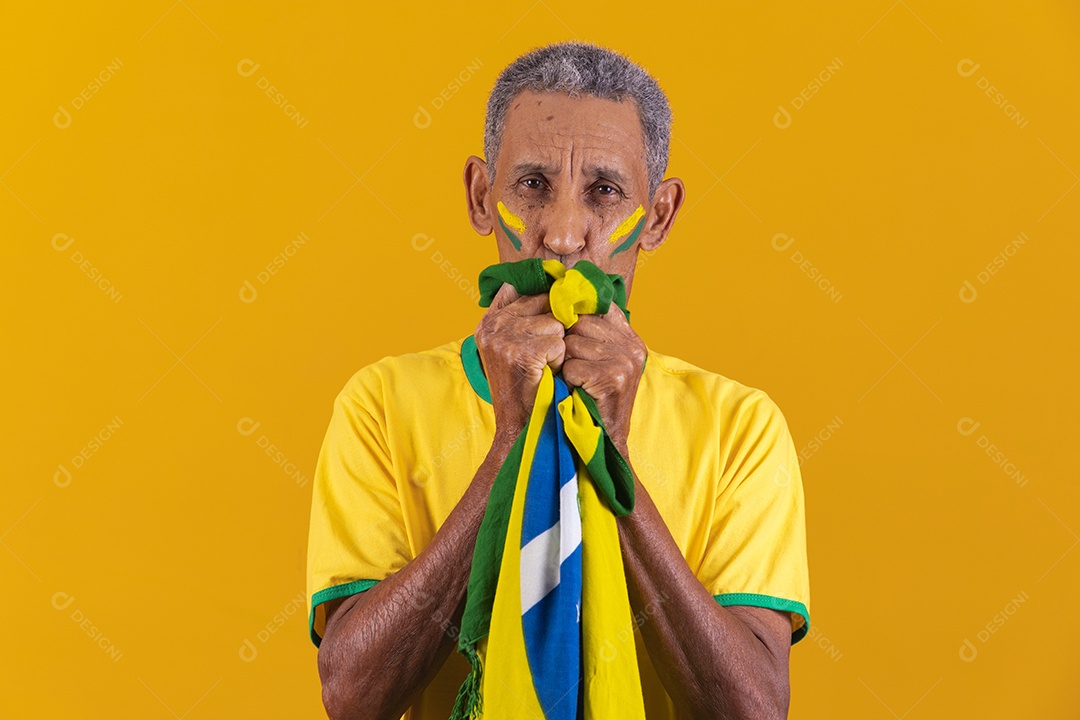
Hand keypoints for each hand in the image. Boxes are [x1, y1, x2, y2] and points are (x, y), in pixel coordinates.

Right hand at [474, 283, 565, 439]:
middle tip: (545, 357)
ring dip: (559, 347)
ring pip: (556, 324)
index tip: (554, 314)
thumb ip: (526, 313)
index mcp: (489, 320)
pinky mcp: (520, 353)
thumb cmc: (528, 386)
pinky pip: (559, 343)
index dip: (548, 299)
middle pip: (545, 303)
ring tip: (545, 368)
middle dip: (555, 328)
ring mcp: (503, 338)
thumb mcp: (517, 345)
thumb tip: (557, 277)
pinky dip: (559, 361)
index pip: (527, 288)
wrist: (521, 426)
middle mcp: (492, 326)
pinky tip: (547, 375)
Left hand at [561, 301, 646, 451]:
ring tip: (574, 380)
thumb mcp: (598, 359)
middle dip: (565, 343)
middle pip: (579, 323)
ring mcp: (625, 361)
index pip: (597, 305)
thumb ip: (590, 331)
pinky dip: (568, 380)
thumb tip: (561, 292)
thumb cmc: (592, 397)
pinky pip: (573, 366)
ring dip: (565, 364)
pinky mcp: (613, 378)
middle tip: (569, 366)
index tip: (560, 321)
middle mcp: (631, 345)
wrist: (605, 440)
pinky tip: (577, 390)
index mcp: (629, 336)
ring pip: (572, 344)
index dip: (574, 312)